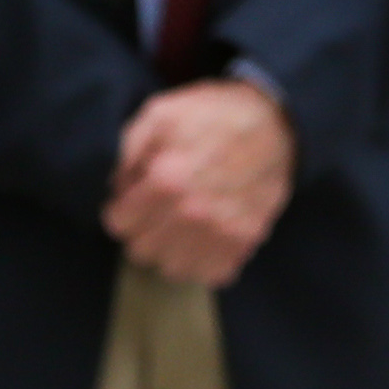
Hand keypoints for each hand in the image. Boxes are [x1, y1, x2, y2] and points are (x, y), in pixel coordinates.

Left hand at [104, 76, 296, 289]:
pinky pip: (210, 275)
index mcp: (167, 180)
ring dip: (171, 250)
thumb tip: (113, 188)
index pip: (118, 224)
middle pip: (141, 251)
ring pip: (172, 270)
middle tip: (156, 209)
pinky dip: (203, 261)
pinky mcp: (244, 243)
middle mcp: (193, 214)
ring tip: (179, 223)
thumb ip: (126, 148)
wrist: (276, 123)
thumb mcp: (161, 113)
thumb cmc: (213, 115)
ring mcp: (222, 233)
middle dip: (142, 230)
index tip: (133, 197)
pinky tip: (204, 235)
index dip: (122, 207)